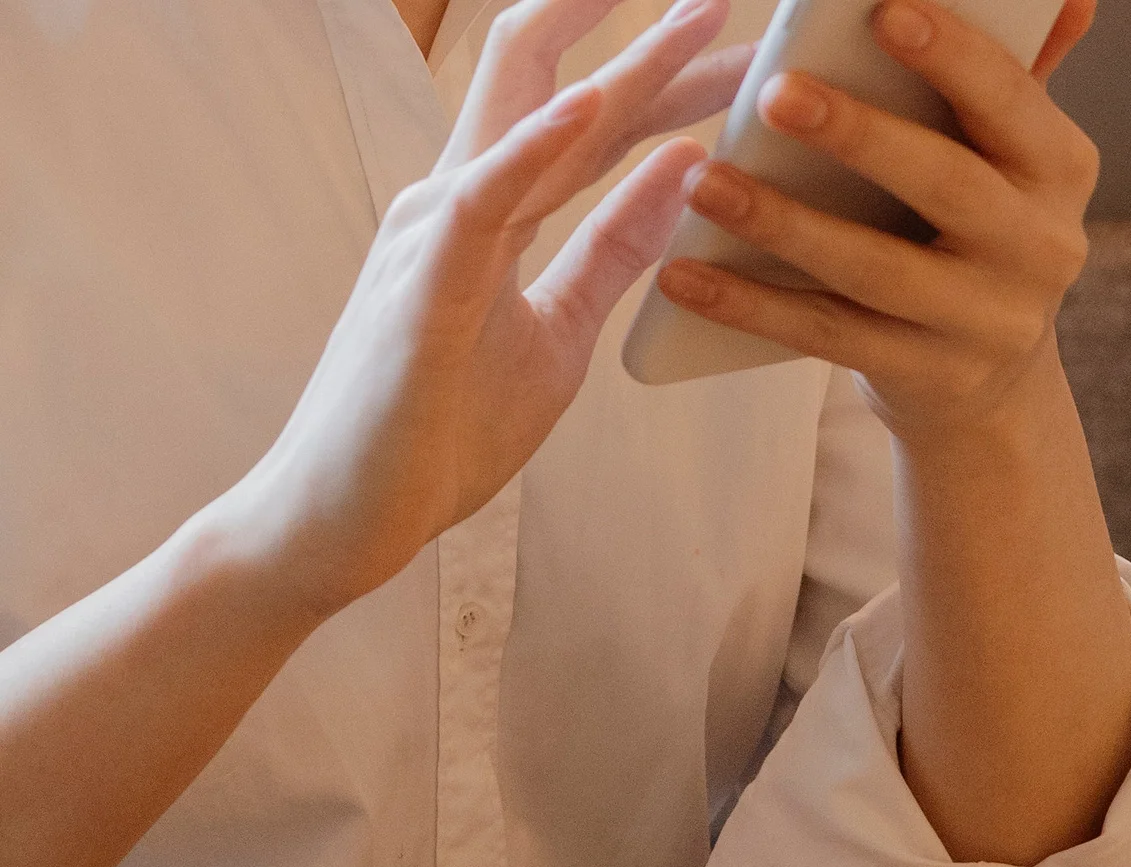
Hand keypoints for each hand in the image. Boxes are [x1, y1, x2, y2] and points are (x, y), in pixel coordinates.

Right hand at [235, 0, 752, 622]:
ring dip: (620, 69)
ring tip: (701, 18)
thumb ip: (609, 256)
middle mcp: (459, 202)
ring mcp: (435, 238)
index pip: (587, 124)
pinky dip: (532, 149)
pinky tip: (589, 104)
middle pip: (562, 92)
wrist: (354, 514)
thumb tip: (678, 179)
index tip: (738, 50)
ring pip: (529, 123)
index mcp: (491, 216)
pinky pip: (481, 204)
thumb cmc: (442, 428)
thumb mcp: (558, 335)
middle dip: (652, 43)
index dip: (661, 77)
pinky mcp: (424, 290)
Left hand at [655, 0, 1098, 444]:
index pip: (1011, 101)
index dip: (953, 56)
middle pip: (944, 184)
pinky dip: (752, 306)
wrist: (990, 388)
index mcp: (1059, 170)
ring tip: (705, 184)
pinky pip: (827, 335)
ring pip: (874, 270)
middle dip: (858, 135)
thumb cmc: (974, 239)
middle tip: (777, 94)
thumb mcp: (1006, 164)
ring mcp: (985, 326)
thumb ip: (1008, 82)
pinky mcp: (926, 380)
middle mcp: (1039, 250)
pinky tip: (688, 277)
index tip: (883, 9)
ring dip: (784, 224)